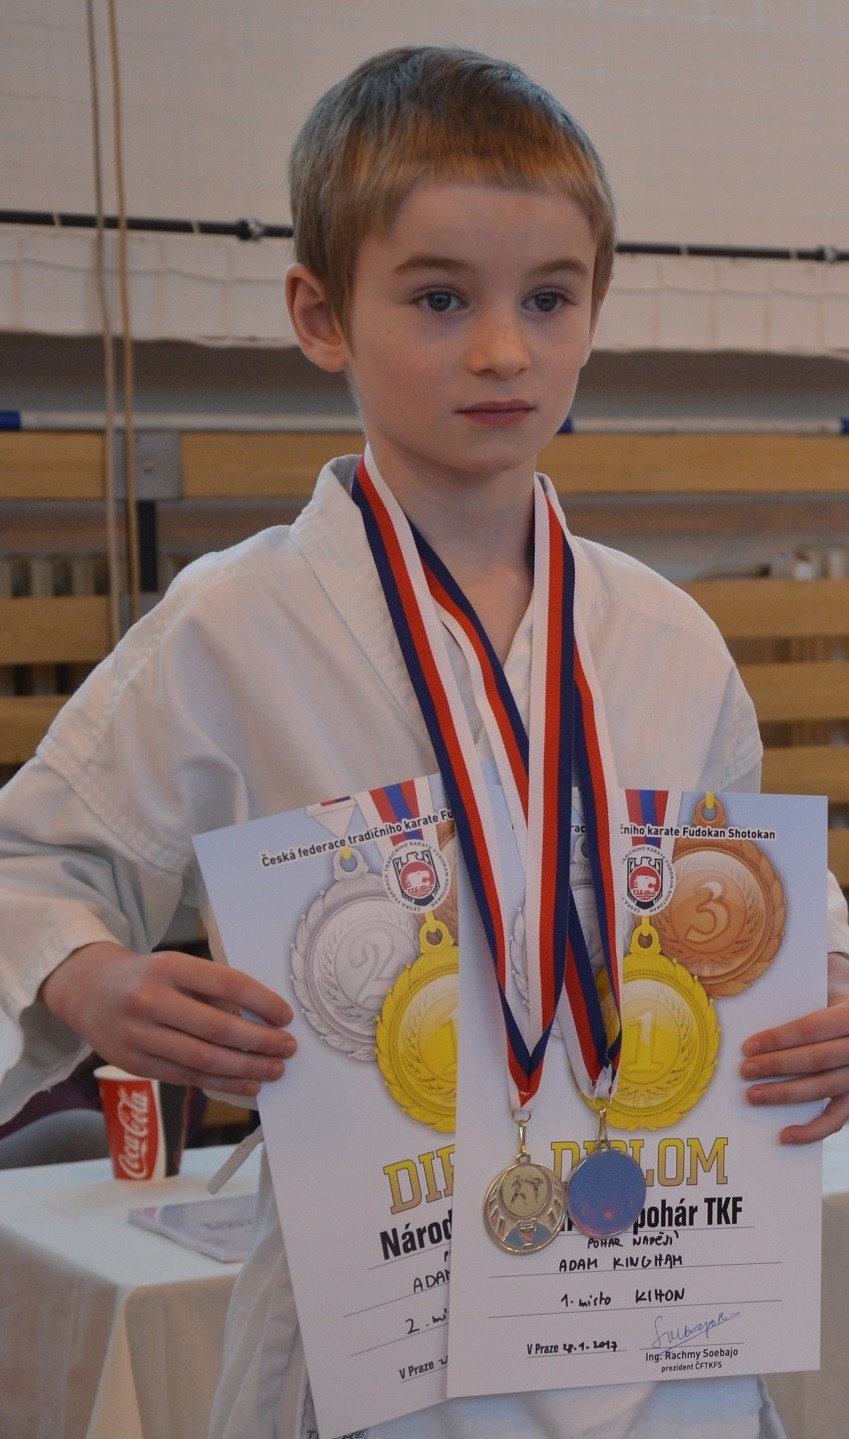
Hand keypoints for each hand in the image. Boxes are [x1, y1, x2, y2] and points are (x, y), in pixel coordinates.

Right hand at [39, 941, 295, 1097]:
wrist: (87, 989)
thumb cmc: (145, 976)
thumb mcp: (175, 965)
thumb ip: (211, 988)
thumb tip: (264, 1016)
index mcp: (169, 968)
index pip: (226, 984)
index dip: (261, 1002)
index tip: (286, 1016)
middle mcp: (151, 1001)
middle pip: (217, 1027)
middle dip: (260, 1041)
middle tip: (288, 1047)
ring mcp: (140, 1036)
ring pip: (203, 1058)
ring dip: (246, 1067)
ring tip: (275, 1069)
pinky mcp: (135, 1064)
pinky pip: (186, 1077)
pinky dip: (222, 1082)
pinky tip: (248, 1083)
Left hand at [741, 951, 848, 1142]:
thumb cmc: (838, 1000)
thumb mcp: (830, 988)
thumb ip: (804, 998)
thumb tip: (759, 1003)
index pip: (812, 1029)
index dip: (779, 1038)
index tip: (749, 1046)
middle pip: (815, 1060)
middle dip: (776, 1066)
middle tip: (745, 1070)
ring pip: (822, 1088)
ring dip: (785, 1094)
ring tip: (754, 1096)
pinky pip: (836, 1120)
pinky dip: (812, 1131)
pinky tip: (785, 1135)